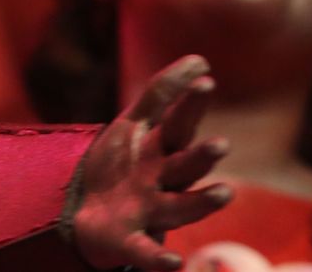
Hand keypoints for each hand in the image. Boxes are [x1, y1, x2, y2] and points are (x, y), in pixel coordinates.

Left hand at [73, 55, 232, 270]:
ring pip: (181, 208)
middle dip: (202, 157)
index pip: (180, 124)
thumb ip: (161, 93)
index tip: (205, 79)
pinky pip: (147, 251)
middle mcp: (163, 182)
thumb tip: (200, 60)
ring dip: (201, 202)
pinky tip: (175, 262)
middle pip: (186, 166)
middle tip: (221, 144)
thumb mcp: (134, 124)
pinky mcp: (132, 241)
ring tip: (223, 193)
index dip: (191, 104)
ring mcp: (151, 212)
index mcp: (162, 152)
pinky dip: (160, 258)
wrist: (89, 212)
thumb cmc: (123, 165)